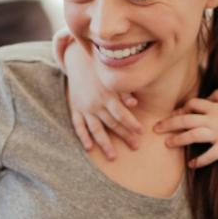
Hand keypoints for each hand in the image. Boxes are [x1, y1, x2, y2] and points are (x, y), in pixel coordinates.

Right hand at [63, 41, 141, 159]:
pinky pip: (79, 125)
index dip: (132, 123)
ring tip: (113, 157)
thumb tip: (134, 104)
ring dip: (104, 144)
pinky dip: (83, 137)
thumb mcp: (112, 79)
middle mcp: (96, 104)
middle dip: (124, 135)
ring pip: (96, 129)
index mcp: (107, 96)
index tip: (141, 132)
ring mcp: (84, 108)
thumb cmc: (100, 71)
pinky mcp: (75, 109)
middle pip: (112, 124)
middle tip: (136, 147)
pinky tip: (89, 148)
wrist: (77, 62)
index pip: (121, 114)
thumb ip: (123, 92)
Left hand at [155, 90, 217, 168]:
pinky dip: (200, 161)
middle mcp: (214, 119)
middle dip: (169, 124)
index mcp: (215, 107)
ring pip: (193, 136)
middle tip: (156, 128)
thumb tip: (207, 96)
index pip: (192, 104)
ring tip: (167, 144)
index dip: (182, 108)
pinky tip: (191, 165)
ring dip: (178, 140)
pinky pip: (210, 155)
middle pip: (186, 120)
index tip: (175, 114)